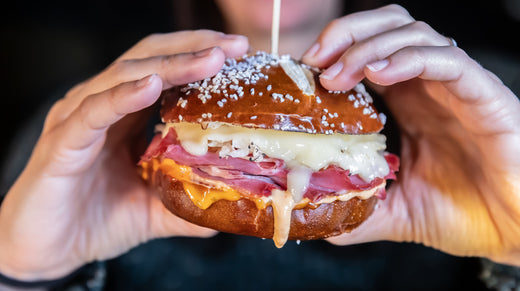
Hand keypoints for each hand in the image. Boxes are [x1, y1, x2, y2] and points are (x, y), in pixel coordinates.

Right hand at [0, 30, 248, 279]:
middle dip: (195, 48)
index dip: (200, 56)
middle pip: (150, 60)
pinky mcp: (62, 143)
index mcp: (126, 115)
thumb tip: (232, 205)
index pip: (164, 70)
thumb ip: (190, 203)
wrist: (48, 251)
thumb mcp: (155, 210)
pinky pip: (94, 112)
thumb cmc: (97, 221)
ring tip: (211, 60)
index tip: (240, 53)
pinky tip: (152, 86)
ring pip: (125, 76)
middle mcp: (102, 107)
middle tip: (234, 46)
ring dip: (172, 65)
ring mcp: (80, 119)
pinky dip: (123, 96)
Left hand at [302, 4, 519, 265]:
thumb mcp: (394, 214)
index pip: (367, 54)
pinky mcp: (484, 95)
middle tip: (314, 62)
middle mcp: (428, 88)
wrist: (515, 233)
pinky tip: (379, 73)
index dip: (332, 54)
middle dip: (345, 35)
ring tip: (338, 74)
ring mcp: (455, 87)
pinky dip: (408, 58)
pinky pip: (447, 60)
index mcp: (407, 105)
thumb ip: (357, 209)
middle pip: (385, 28)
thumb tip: (313, 216)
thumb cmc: (463, 215)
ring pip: (413, 34)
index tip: (301, 74)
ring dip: (368, 45)